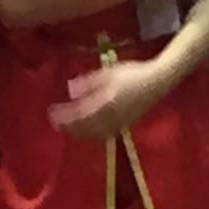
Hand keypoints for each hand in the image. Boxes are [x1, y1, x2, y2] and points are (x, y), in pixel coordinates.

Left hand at [51, 60, 167, 141]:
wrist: (157, 82)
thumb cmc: (132, 73)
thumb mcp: (108, 73)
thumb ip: (88, 83)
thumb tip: (70, 90)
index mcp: (105, 103)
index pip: (79, 114)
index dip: (64, 115)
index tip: (51, 113)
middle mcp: (111, 117)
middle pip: (84, 128)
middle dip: (69, 127)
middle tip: (56, 123)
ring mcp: (118, 123)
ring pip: (94, 134)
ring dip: (79, 133)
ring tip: (68, 129)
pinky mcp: (124, 125)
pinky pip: (104, 135)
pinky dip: (92, 135)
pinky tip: (88, 132)